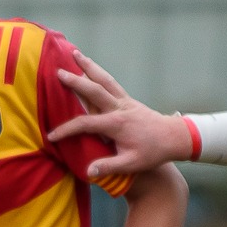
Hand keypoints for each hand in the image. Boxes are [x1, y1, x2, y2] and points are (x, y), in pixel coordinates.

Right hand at [48, 55, 192, 178]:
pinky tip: (90, 68)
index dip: (66, 129)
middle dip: (75, 81)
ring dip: (89, 66)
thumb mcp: (132, 163)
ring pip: (104, 79)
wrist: (175, 137)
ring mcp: (125, 101)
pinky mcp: (128, 99)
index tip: (51, 136)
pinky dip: (98, 73)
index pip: (85, 123)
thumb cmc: (153, 152)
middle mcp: (120, 108)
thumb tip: (88, 172)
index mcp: (117, 123)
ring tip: (75, 54)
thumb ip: (109, 166)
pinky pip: (110, 82)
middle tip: (58, 71)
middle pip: (94, 90)